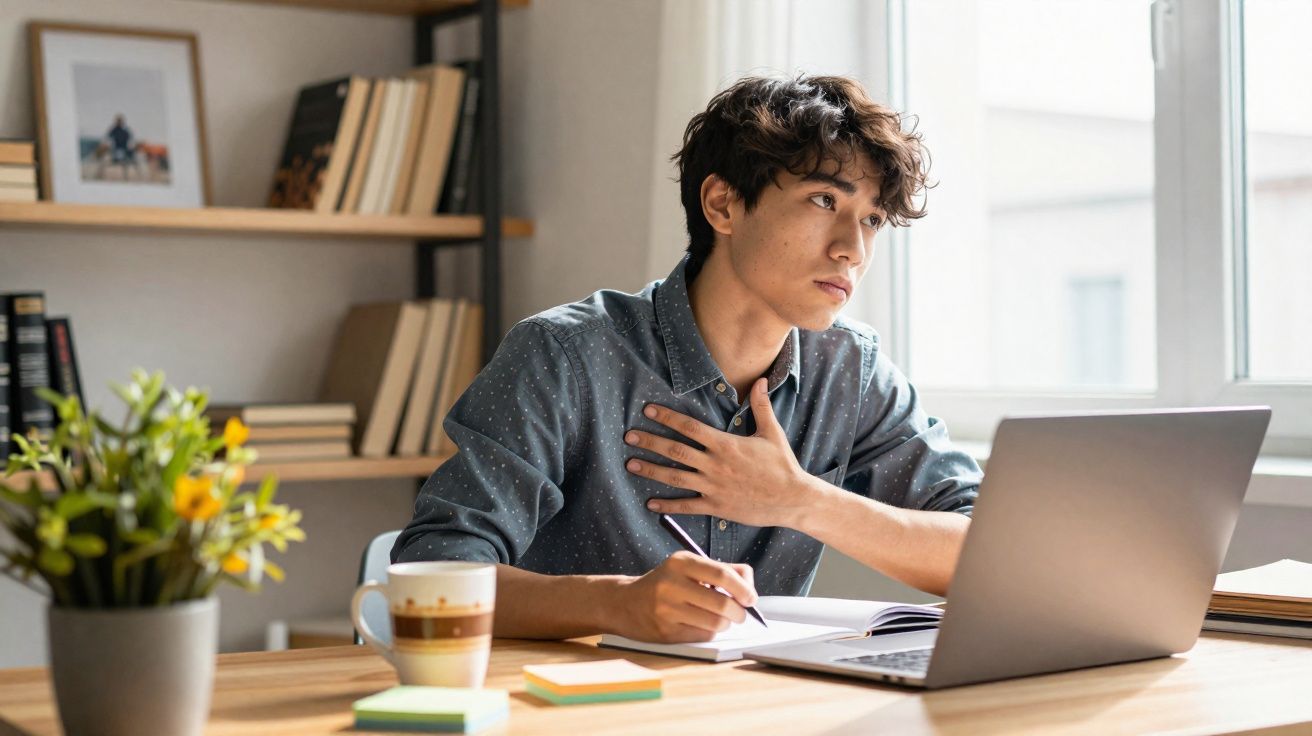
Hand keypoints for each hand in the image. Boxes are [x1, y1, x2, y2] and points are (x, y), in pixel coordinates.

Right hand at [612, 551, 757, 642]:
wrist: (625, 603)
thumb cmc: (666, 583)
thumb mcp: (688, 566)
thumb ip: (722, 569)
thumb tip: (750, 585)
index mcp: (680, 562)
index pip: (722, 574)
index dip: (743, 588)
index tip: (751, 598)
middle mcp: (671, 584)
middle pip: (722, 603)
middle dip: (739, 612)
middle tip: (741, 614)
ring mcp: (667, 610)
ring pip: (715, 623)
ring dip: (725, 623)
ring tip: (720, 618)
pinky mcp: (665, 632)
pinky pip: (703, 635)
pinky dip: (709, 632)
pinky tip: (700, 624)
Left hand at [625, 378, 821, 527]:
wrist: (792, 499)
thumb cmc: (782, 465)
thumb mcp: (771, 433)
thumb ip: (761, 406)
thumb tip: (761, 380)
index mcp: (725, 444)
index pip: (690, 427)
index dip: (667, 417)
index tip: (648, 411)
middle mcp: (715, 465)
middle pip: (675, 451)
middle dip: (650, 442)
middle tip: (629, 436)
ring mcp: (713, 487)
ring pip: (675, 477)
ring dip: (651, 470)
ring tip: (630, 464)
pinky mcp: (716, 506)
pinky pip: (686, 506)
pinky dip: (667, 505)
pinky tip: (649, 503)